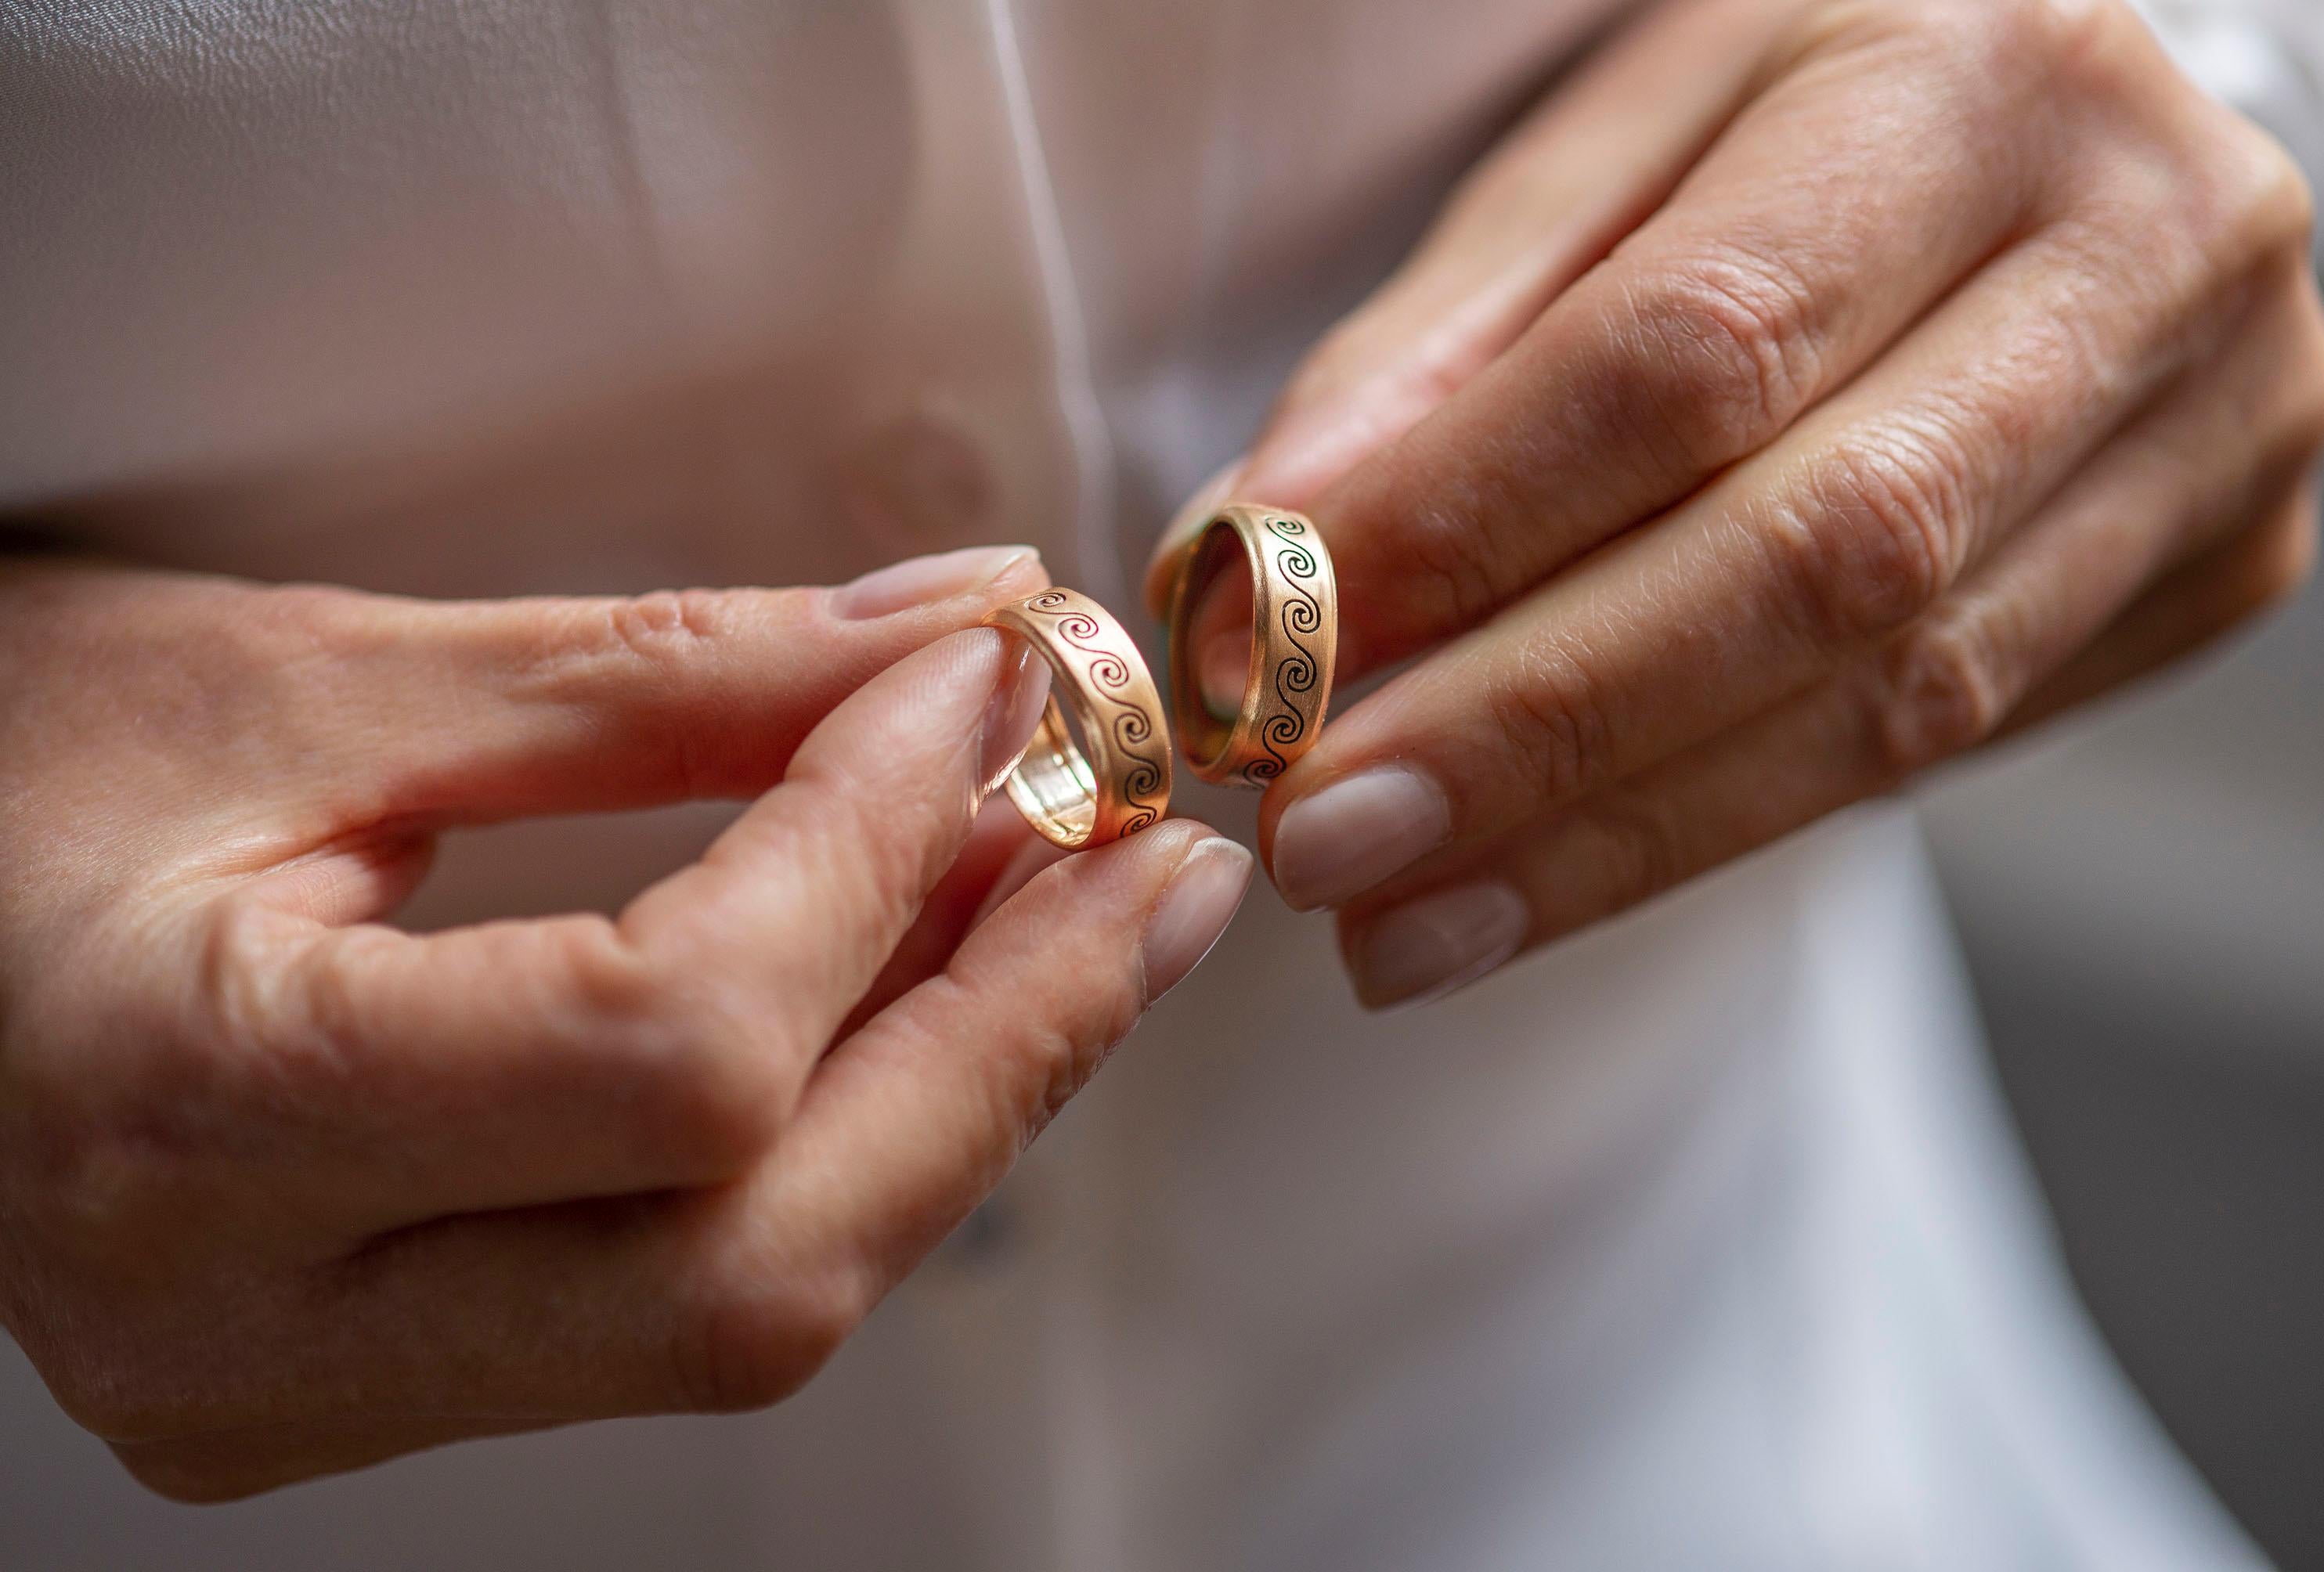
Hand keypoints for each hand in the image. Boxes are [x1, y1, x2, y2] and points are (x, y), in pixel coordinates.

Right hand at [0, 547, 1249, 1498]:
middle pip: (752, 1259)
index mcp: (192, 1112)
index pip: (667, 1046)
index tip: (994, 695)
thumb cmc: (15, 763)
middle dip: (999, 1045)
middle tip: (1151, 871)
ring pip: (743, 1309)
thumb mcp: (325, 679)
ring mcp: (310, 1395)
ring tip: (1087, 917)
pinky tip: (940, 1003)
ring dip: (954, 1101)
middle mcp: (248, 1326)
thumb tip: (958, 639)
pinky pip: (682, 1302)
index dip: (872, 858)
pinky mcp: (370, 1387)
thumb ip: (663, 678)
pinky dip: (842, 1147)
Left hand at [1152, 0, 2323, 1006]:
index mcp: (1983, 75)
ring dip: (1608, 840)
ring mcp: (2219, 430)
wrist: (2054, 141)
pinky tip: (1541, 885)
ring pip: (1887, 701)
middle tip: (1319, 843)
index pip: (1697, 350)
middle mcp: (2151, 251)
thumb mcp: (1608, 149)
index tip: (1272, 654)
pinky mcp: (2216, 571)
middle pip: (1812, 557)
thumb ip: (1439, 346)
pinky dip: (1712, 829)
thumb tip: (1259, 551)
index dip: (1473, 523)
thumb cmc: (1798, 116)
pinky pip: (1932, 749)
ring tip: (1398, 920)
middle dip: (1534, 731)